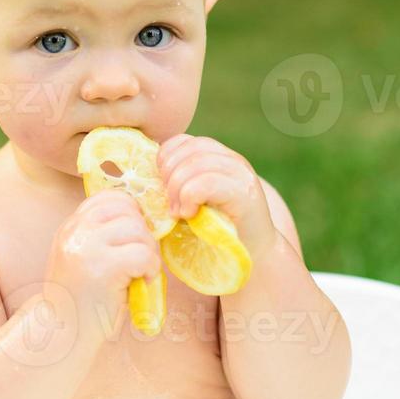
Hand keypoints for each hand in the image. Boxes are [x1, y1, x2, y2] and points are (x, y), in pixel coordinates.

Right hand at [47, 190, 162, 321]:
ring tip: (142, 272)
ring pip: (137, 230)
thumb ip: (104, 236)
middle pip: (127, 210)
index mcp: (71, 227)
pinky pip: (142, 254)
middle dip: (143, 233)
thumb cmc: (83, 301)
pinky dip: (151, 267)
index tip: (134, 239)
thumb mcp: (85, 258)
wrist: (63, 336)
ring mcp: (86, 247)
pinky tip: (143, 282)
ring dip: (148, 251)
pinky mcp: (101, 267)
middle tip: (141, 260)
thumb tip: (144, 216)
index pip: (111, 198)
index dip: (132, 214)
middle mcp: (75, 231)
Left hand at [157, 134, 277, 258]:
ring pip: (195, 164)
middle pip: (188, 149)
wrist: (254, 257)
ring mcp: (241, 174)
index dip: (165, 159)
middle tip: (169, 205)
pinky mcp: (245, 193)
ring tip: (178, 213)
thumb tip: (146, 174)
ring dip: (177, 190)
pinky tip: (189, 215)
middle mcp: (232, 160)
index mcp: (219, 157)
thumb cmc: (215, 233)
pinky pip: (206, 183)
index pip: (183, 140)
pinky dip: (189, 198)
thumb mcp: (193, 202)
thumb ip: (178, 184)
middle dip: (169, 176)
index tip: (162, 186)